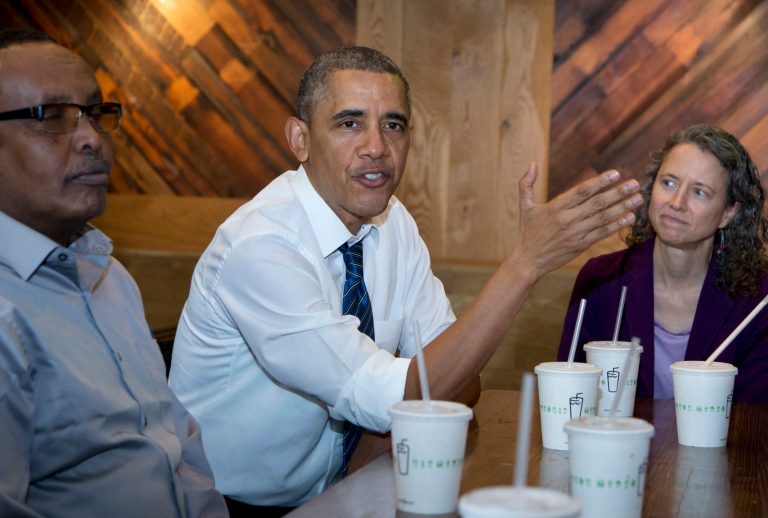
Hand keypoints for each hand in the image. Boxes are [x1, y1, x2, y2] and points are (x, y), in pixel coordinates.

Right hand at [513, 163, 641, 279]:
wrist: (529, 260)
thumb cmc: (528, 231)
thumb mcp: (524, 206)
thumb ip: (526, 184)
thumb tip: (532, 164)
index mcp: (556, 207)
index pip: (582, 191)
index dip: (600, 181)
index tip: (616, 173)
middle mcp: (568, 219)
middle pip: (598, 203)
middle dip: (618, 192)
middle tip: (634, 183)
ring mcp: (576, 233)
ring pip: (603, 218)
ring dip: (623, 207)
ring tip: (638, 198)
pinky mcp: (581, 245)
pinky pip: (602, 233)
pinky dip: (617, 225)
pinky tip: (630, 217)